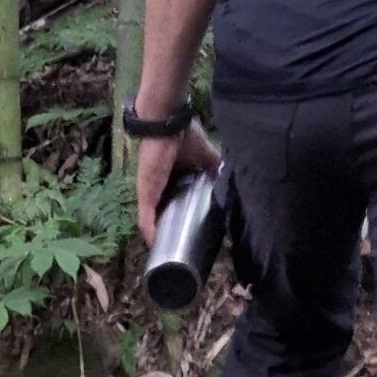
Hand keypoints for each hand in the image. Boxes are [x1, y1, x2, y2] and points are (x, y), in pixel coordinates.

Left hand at [136, 118, 220, 246]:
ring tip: (168, 253)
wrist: (166, 123)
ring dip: (157, 236)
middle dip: (169, 231)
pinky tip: (155, 246)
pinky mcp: (145, 194)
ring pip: (151, 221)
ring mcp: (150, 192)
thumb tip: (231, 177)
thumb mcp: (205, 154)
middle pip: (162, 214)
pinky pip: (145, 218)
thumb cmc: (183, 134)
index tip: (193, 230)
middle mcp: (158, 188)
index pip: (174, 203)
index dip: (181, 217)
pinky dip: (149, 232)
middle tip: (182, 248)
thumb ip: (216, 165)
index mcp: (171, 179)